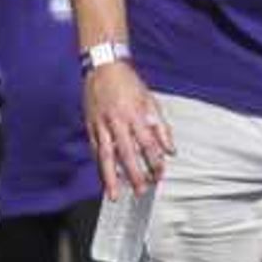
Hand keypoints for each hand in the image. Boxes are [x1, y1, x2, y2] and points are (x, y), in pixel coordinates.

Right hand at [84, 58, 174, 196]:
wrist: (103, 66)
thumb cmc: (128, 83)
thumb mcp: (150, 101)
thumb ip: (162, 127)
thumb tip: (171, 150)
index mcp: (136, 114)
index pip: (148, 144)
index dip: (155, 161)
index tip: (160, 174)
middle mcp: (118, 121)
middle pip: (127, 153)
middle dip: (134, 174)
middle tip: (141, 191)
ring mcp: (102, 124)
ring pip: (106, 155)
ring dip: (111, 177)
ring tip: (114, 195)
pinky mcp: (90, 126)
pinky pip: (95, 150)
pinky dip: (99, 166)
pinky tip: (103, 178)